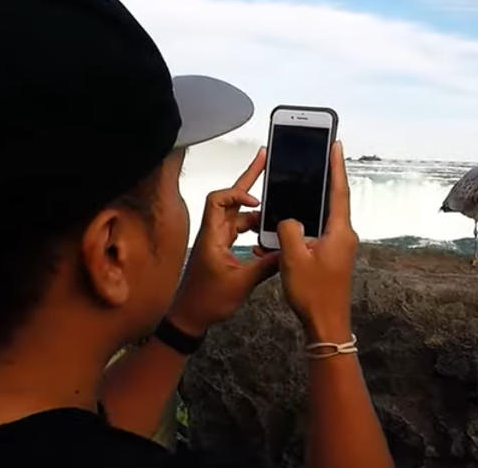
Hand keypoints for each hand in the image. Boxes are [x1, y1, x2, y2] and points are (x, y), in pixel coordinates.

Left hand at [168, 148, 278, 335]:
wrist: (190, 318)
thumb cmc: (206, 302)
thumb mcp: (241, 284)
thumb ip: (266, 265)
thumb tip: (287, 250)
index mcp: (212, 237)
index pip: (218, 200)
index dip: (238, 194)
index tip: (257, 201)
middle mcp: (213, 234)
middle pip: (230, 199)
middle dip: (249, 179)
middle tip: (265, 158)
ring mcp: (217, 241)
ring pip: (238, 216)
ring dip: (257, 213)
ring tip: (278, 207)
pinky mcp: (222, 250)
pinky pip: (240, 231)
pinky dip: (254, 230)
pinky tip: (269, 236)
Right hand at [257, 141, 358, 342]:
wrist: (326, 324)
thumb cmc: (313, 294)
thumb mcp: (293, 258)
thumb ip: (288, 230)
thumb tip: (289, 218)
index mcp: (340, 232)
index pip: (338, 191)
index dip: (336, 167)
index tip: (335, 144)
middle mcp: (344, 235)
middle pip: (334, 199)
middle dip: (325, 177)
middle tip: (319, 154)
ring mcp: (339, 246)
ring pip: (325, 215)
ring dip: (315, 199)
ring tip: (305, 179)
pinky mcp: (332, 255)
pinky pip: (319, 229)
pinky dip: (309, 219)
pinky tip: (295, 217)